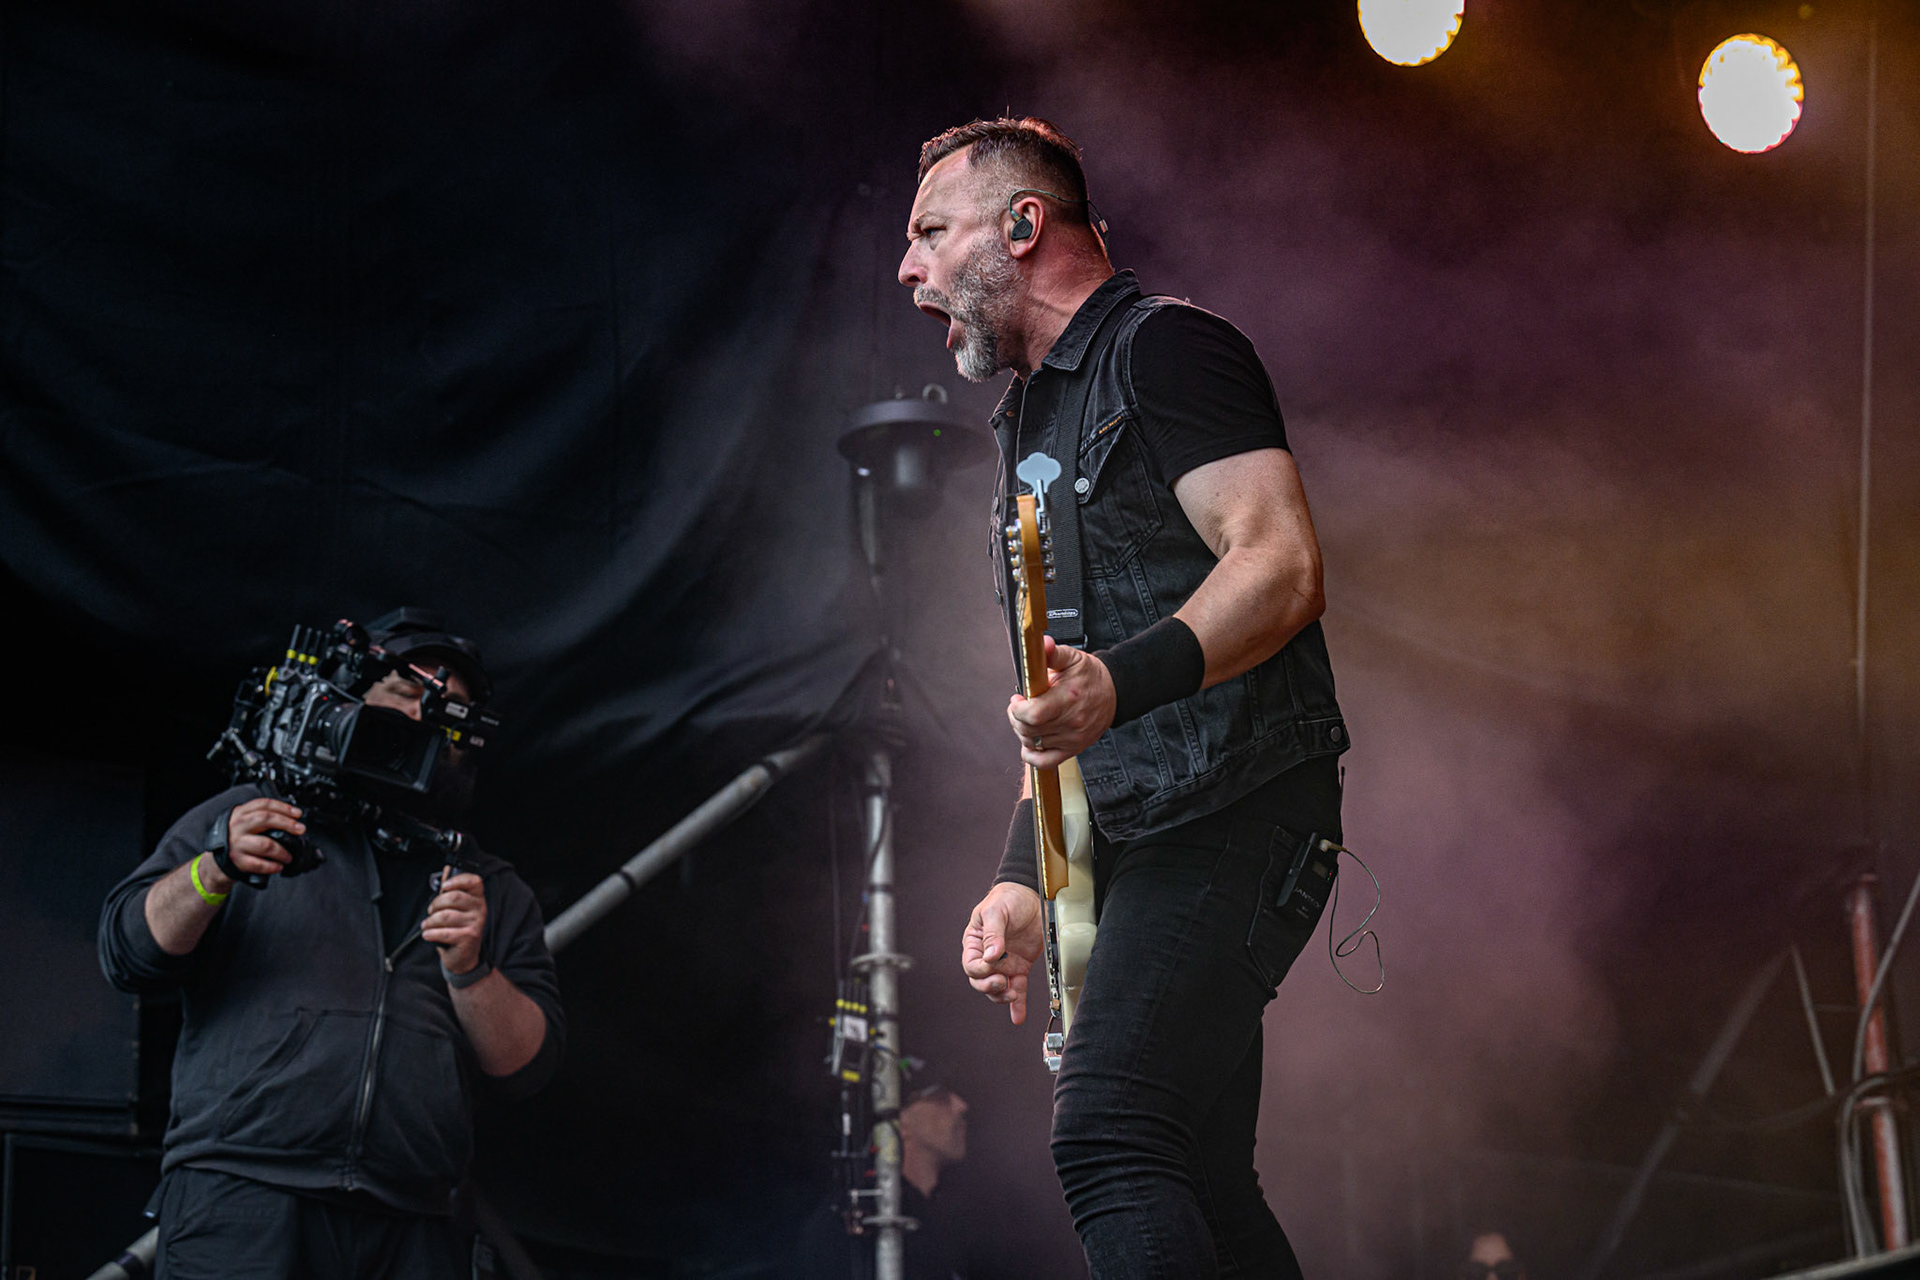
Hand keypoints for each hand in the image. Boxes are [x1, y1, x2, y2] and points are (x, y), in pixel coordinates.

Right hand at [206, 797, 307, 890]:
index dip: (283, 807)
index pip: (264, 804)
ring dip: (282, 851)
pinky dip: (272, 866)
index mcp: (241, 813)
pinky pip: (259, 864)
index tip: (298, 814)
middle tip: (300, 829)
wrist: (217, 859)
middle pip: (265, 819)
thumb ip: (262, 816)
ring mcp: (237, 843)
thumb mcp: (244, 821)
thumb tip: (292, 819)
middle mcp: (238, 826)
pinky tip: (278, 866)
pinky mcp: (237, 860)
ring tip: (289, 856)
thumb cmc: (237, 838)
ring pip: (266, 844)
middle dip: (287, 824)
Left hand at [423, 867, 486, 976]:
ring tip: (428, 925)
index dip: (457, 880)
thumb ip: (451, 890)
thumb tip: (446, 870)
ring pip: (445, 916)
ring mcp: (475, 924)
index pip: (473, 881)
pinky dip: (431, 933)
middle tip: (431, 912)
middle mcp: (480, 909)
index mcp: (477, 898)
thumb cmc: (457, 929)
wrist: (463, 957)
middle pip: (453, 897)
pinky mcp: (469, 938)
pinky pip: (444, 932)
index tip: (444, 887)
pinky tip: (428, 935)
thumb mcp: (455, 909)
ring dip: (430, 921)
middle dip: (436, 904)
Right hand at [962, 882, 1044, 1024]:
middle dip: (990, 986)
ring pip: (997, 989)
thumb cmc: (1007, 899)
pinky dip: (1018, 1004)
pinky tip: (1018, 1017)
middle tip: (1003, 982)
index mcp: (975, 943)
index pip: (971, 965)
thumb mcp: (996, 911)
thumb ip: (993, 934)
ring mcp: (1004, 963)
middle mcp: (987, 956)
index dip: (980, 970)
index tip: (993, 964)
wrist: (1031, 895)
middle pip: (981, 981)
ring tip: (1013, 995)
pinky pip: (1017, 989)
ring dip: (1003, 997)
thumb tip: (991, 956)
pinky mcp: (1020, 967)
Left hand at [1008, 636, 1115, 766]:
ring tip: (1028, 718)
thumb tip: (1043, 643)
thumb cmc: (1090, 676)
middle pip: (1029, 731)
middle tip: (1019, 706)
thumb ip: (1053, 653)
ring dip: (1023, 732)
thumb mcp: (1073, 658)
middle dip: (1016, 718)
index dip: (1017, 709)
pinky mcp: (1073, 749)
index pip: (1034, 714)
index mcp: (1069, 698)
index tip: (1017, 699)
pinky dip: (1032, 756)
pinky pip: (1046, 762)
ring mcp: (1072, 739)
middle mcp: (1071, 722)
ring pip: (1034, 744)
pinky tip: (1029, 742)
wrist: (1114, 693)